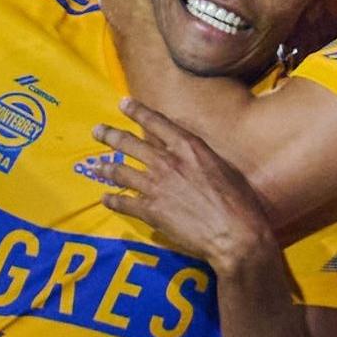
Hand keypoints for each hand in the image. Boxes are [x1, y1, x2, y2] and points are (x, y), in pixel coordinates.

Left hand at [94, 98, 277, 266]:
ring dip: (106, 168)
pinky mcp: (151, 210)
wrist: (236, 233)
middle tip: (97, 131)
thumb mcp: (223, 167)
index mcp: (189, 147)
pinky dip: (112, 200)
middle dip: (110, 135)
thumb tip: (192, 153)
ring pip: (121, 171)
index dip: (137, 111)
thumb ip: (201, 156)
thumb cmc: (239, 201)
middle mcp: (168, 161)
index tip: (123, 103)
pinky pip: (124, 202)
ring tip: (96, 166)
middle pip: (130, 143)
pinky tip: (105, 199)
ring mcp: (156, 185)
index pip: (156, 123)